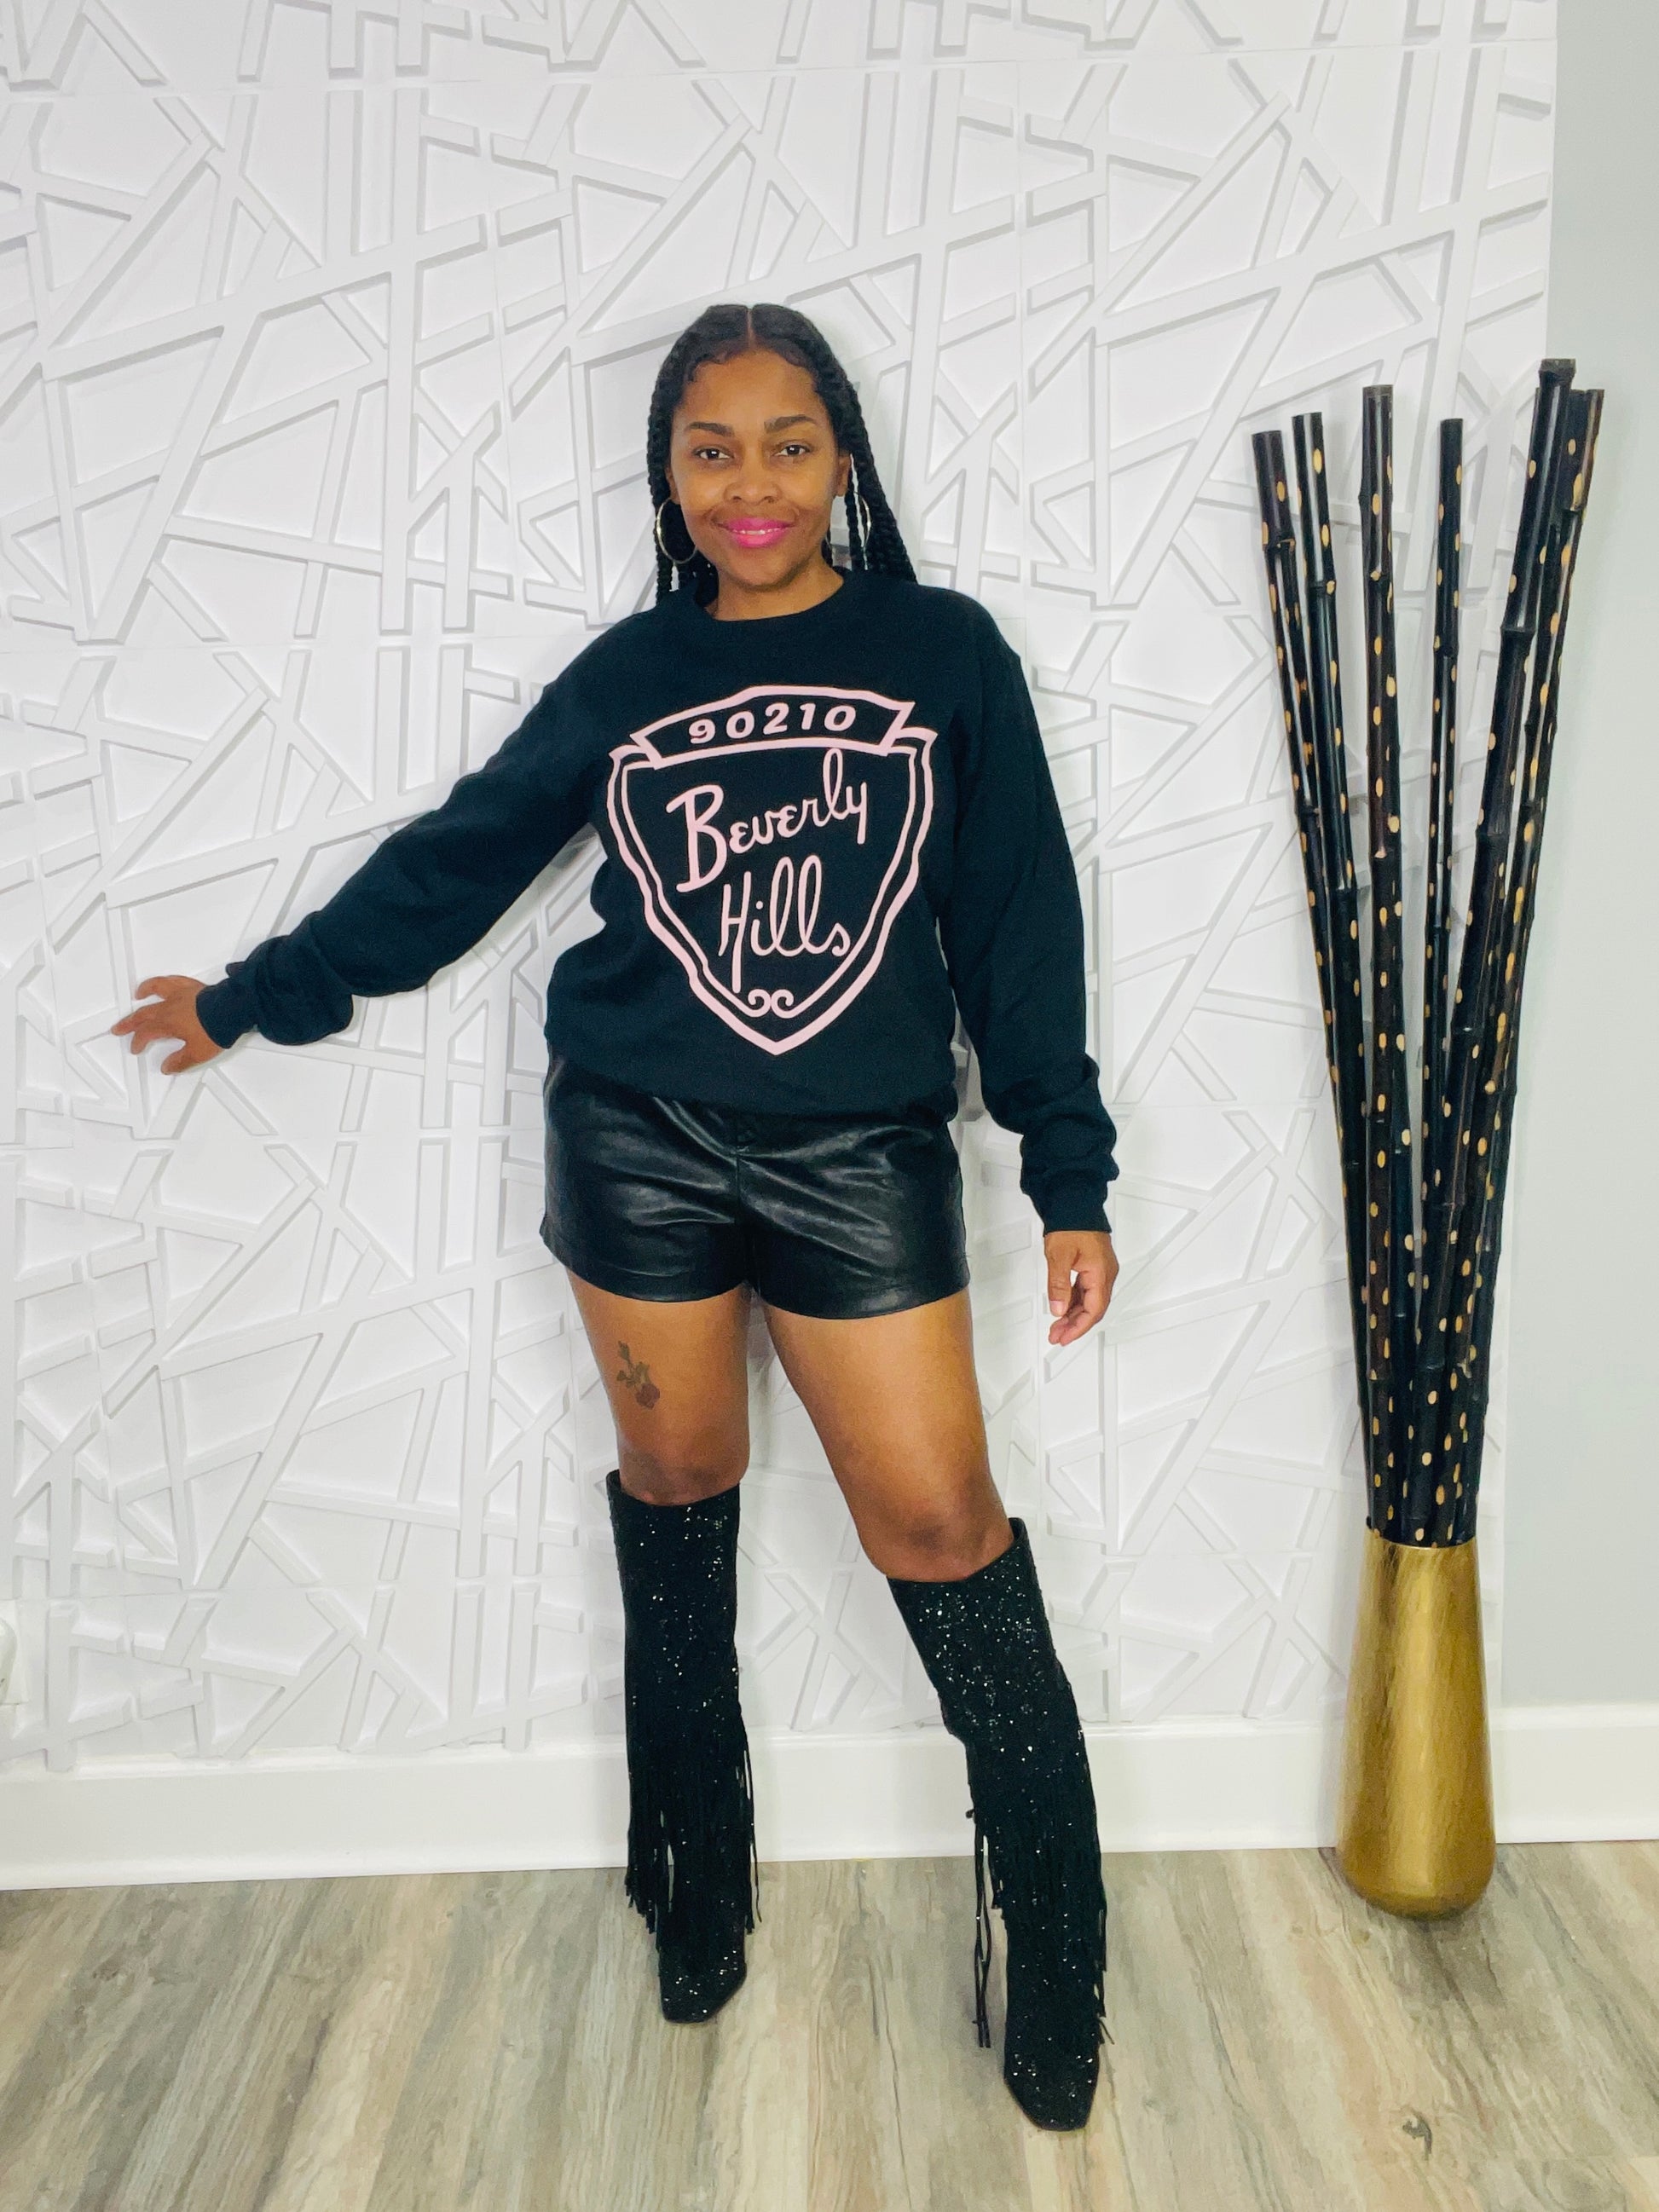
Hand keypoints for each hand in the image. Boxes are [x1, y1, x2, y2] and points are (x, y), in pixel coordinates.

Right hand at [109, 976, 224, 1074]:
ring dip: (144, 992)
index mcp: (167, 1023)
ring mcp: (181, 994)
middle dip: (130, 1022)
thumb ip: (180, 1061)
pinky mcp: (192, 987)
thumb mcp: (198, 1053)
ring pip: (156, 990)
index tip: (136, 1048)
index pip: (146, 1034)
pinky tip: (165, 982)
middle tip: (120, 1027)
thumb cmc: (216, 1029)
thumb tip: (167, 1067)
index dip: (138, 1042)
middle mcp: (170, 1006)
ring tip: (138, 995)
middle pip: (143, 1014)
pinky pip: (173, 980)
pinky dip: (165, 981)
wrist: (233, 1011)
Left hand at [1044, 1229, 1117, 1346]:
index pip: (1094, 1310)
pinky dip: (1074, 1302)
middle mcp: (1105, 1273)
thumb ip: (1059, 1285)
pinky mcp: (1093, 1265)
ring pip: (1089, 1300)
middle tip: (1057, 1336)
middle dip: (1075, 1325)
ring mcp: (1100, 1269)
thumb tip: (1058, 1309)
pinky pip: (1086, 1290)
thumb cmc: (1071, 1222)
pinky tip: (1063, 1308)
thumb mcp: (1059, 1256)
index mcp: (1101, 1272)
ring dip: (1073, 1315)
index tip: (1065, 1337)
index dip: (1079, 1327)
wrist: (1074, 1201)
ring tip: (1057, 1326)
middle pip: (1093, 1308)